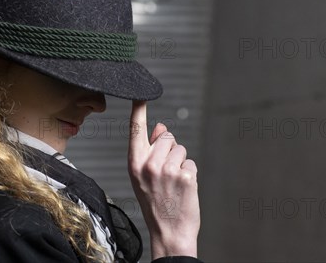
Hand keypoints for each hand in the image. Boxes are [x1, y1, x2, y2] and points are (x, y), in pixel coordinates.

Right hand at [127, 101, 199, 258]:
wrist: (168, 231)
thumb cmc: (154, 202)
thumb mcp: (143, 176)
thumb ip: (150, 150)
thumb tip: (161, 127)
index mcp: (134, 163)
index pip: (136, 131)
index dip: (138, 111)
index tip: (139, 94)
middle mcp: (149, 165)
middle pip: (167, 137)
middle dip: (170, 150)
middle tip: (165, 173)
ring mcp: (167, 170)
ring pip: (181, 149)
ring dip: (180, 162)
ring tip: (173, 183)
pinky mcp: (185, 176)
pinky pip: (190, 163)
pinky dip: (189, 174)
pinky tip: (182, 189)